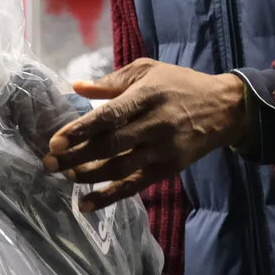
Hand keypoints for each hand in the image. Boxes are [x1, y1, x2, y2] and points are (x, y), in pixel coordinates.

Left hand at [48, 58, 251, 210]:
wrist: (224, 108)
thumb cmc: (180, 84)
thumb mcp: (148, 71)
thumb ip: (112, 81)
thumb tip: (75, 87)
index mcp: (147, 96)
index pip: (109, 116)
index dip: (81, 130)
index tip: (56, 141)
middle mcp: (154, 124)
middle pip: (110, 145)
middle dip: (77, 156)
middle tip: (50, 163)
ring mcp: (162, 149)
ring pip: (120, 168)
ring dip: (89, 176)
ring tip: (65, 176)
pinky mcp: (168, 169)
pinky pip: (134, 186)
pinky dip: (109, 197)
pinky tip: (86, 204)